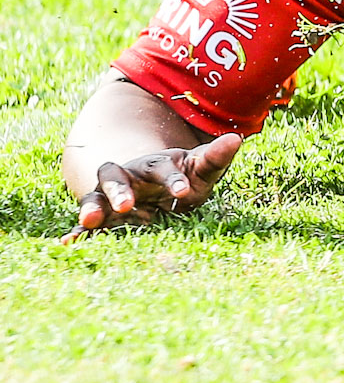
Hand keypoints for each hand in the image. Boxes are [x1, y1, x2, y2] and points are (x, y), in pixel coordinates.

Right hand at [61, 134, 242, 243]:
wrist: (158, 188)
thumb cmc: (182, 177)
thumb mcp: (200, 169)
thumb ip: (215, 158)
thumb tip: (236, 138)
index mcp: (154, 166)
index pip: (161, 169)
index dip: (172, 180)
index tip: (182, 193)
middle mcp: (127, 177)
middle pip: (115, 177)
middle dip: (120, 190)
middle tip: (127, 205)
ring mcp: (110, 197)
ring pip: (95, 198)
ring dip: (91, 208)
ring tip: (89, 221)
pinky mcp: (102, 216)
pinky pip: (86, 224)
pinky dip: (78, 233)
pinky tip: (68, 244)